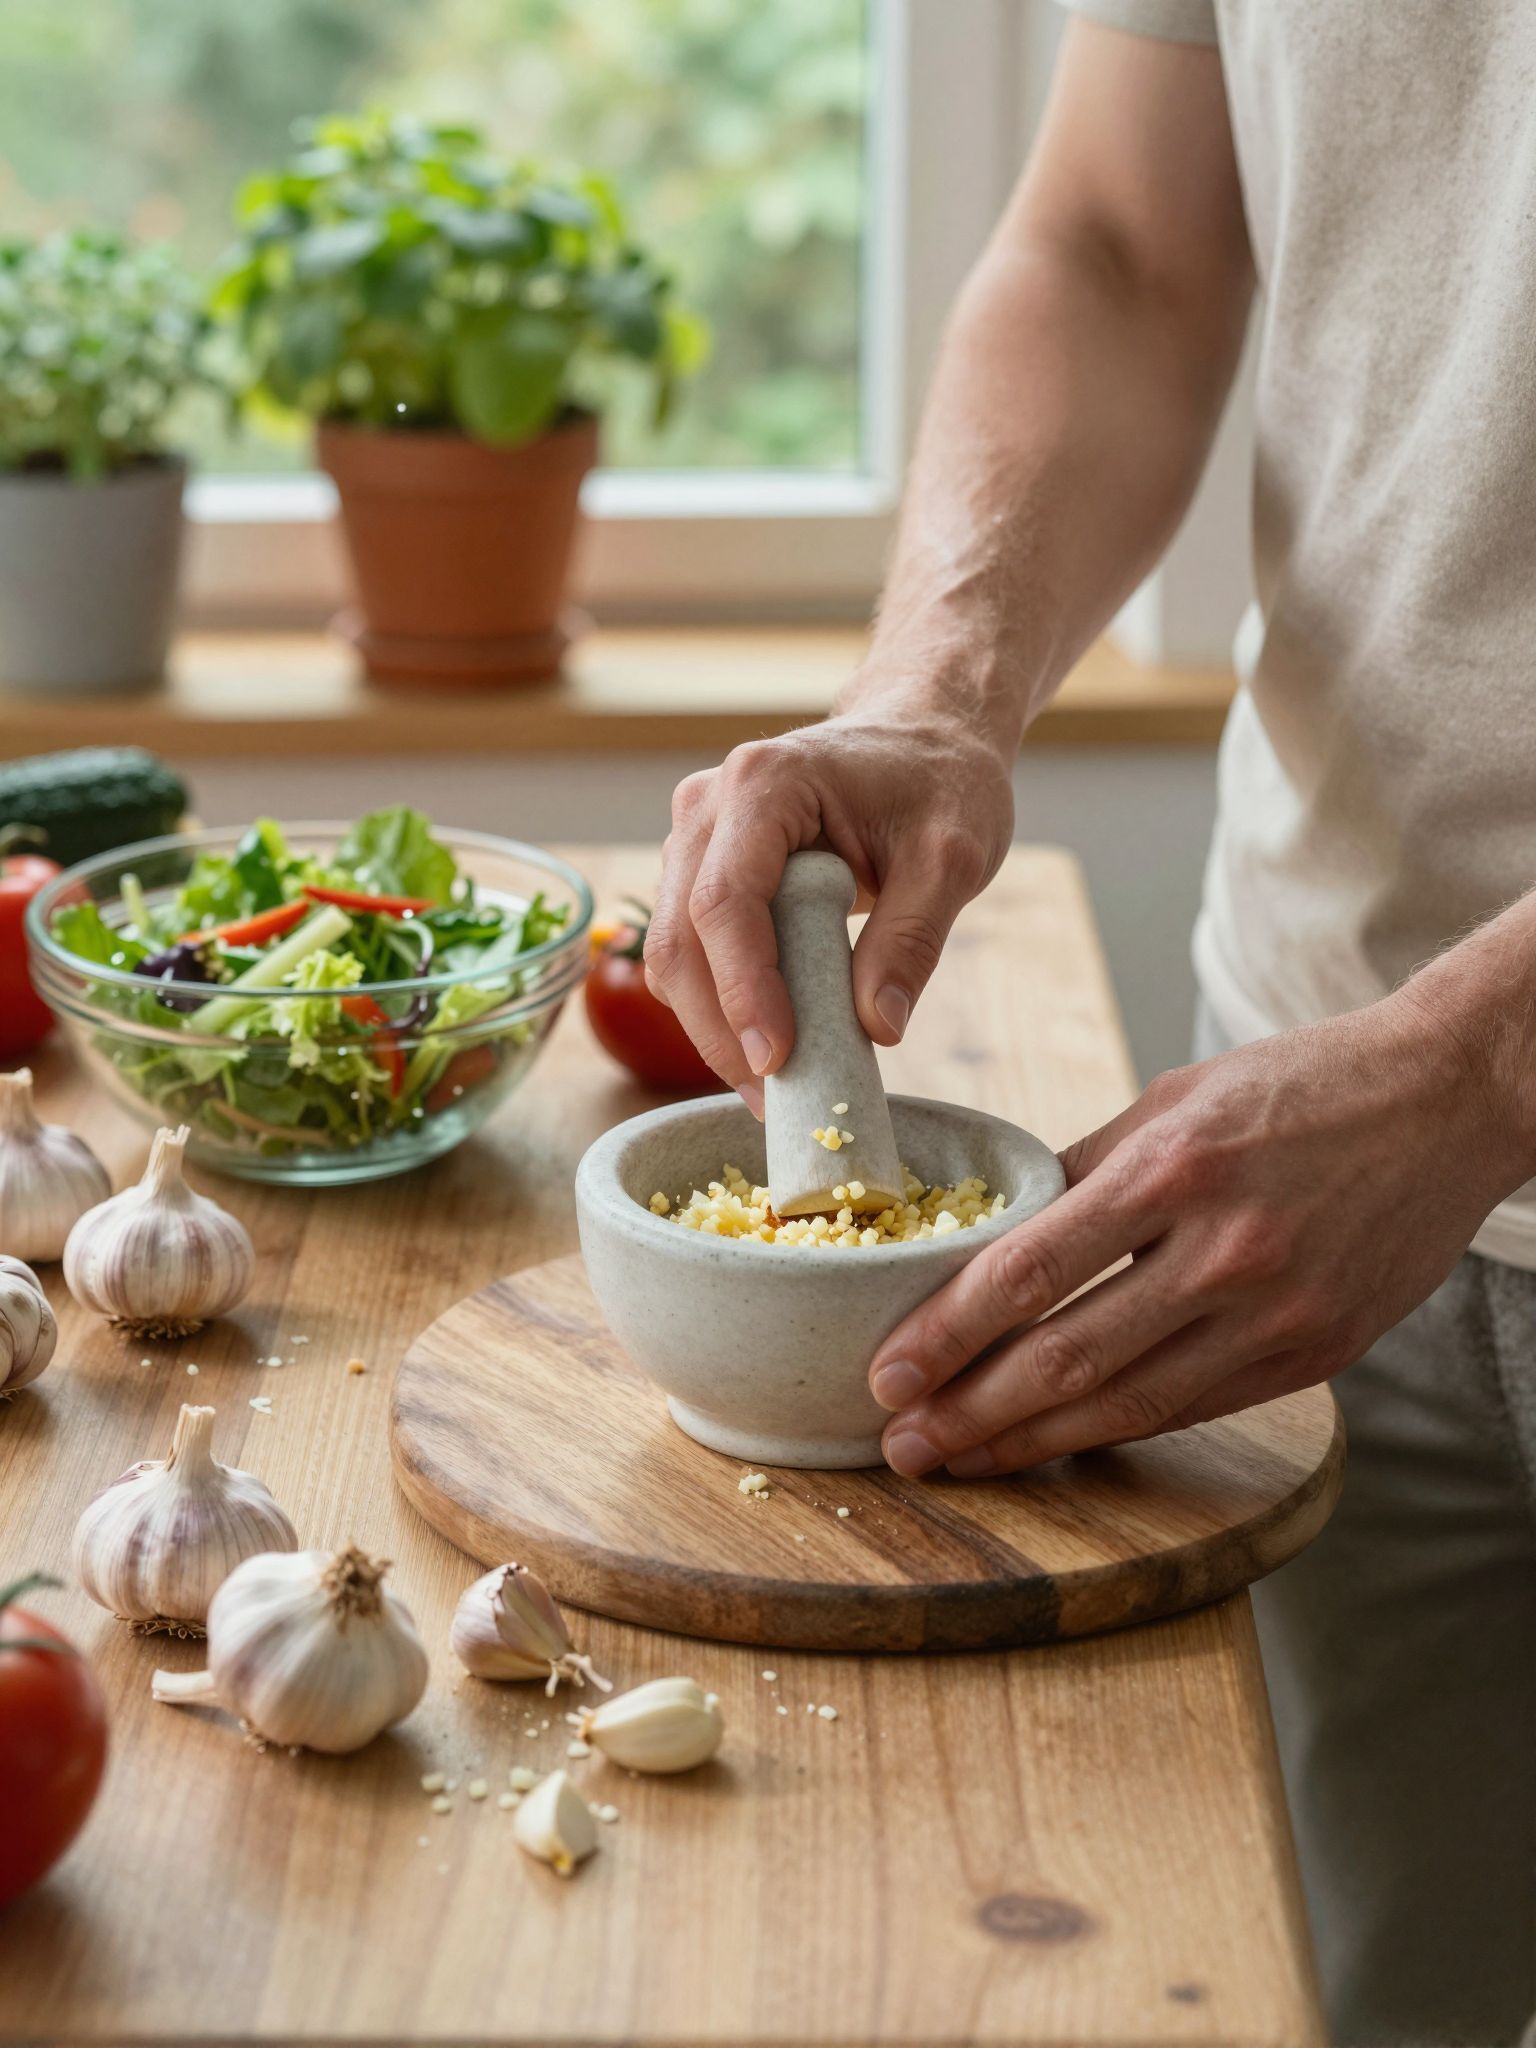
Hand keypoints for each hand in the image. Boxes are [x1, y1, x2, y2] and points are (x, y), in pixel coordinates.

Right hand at [646, 709, 1013, 1109]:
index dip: (742, 988)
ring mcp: (693, 838)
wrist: (920, 737)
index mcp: (764, 784)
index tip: (774, 1059)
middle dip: (718, 1028)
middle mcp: (707, 806)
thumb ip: (913, 939)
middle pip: (678, 937)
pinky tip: (765, 1049)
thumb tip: (877, 1028)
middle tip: (771, 1100)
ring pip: (671, 953)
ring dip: (711, 1027)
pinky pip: (688, 953)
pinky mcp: (697, 872)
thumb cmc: (938, 783)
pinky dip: (717, 1007)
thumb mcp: (952, 856)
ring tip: (773, 1088)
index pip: (725, 901)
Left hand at [869, 993, 1531, 1475]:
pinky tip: (1060, 1447)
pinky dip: (1119, 1433)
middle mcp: (1223, 1249)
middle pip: (1069, 1356)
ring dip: (1032, 1444)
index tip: (888, 1373)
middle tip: (903, 1442)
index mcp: (1173, 1167)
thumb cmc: (1300, 1085)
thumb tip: (994, 1232)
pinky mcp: (1315, 1352)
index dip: (948, 1332)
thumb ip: (1084, 1170)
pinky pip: (1194, 1406)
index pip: (1032, 1269)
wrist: (1448, 1099)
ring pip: (1128, 1402)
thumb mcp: (1173, 1098)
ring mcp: (1275, 1311)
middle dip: (972, 1412)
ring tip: (962, 1460)